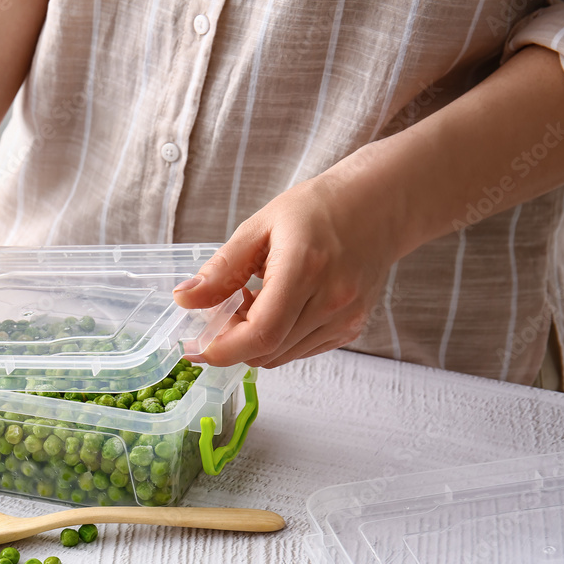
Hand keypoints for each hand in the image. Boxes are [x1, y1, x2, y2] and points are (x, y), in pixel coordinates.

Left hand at [173, 176, 401, 368]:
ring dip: (254, 342)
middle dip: (232, 342)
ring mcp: (345, 320)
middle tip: (221, 311)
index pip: (261, 334)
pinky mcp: (350, 329)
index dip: (222, 349)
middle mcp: (331, 302)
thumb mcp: (259, 227)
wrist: (379, 206)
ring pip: (281, 356)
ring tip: (251, 302)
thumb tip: (184, 300)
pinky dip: (277, 340)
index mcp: (305, 270)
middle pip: (267, 352)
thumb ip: (222, 269)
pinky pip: (300, 350)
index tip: (195, 345)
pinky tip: (276, 308)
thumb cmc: (317, 209)